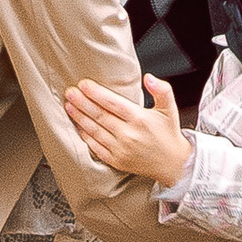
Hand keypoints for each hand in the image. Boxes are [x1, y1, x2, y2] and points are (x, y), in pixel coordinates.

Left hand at [65, 67, 190, 186]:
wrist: (173, 164)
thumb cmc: (168, 134)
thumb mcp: (170, 109)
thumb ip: (161, 90)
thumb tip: (148, 77)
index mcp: (140, 119)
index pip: (112, 103)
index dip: (96, 93)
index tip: (83, 84)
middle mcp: (128, 135)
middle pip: (99, 115)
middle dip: (82, 102)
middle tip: (69, 91)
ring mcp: (120, 149)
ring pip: (94, 130)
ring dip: (79, 117)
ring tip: (69, 105)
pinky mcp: (116, 161)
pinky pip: (96, 147)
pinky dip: (85, 135)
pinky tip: (77, 125)